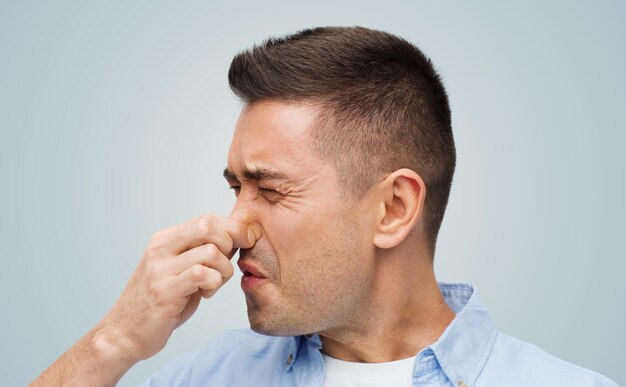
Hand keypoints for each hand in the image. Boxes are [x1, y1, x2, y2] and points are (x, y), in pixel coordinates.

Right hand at [95, 214, 257, 362]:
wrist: (123, 333)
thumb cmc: (159, 303)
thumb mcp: (179, 270)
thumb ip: (201, 253)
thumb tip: (237, 238)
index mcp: (164, 239)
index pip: (206, 218)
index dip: (233, 227)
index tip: (247, 240)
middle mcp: (160, 248)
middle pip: (208, 226)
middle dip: (232, 242)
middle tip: (231, 263)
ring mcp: (161, 268)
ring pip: (211, 252)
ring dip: (223, 270)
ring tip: (213, 285)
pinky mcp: (165, 290)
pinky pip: (202, 274)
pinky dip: (214, 283)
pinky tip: (206, 294)